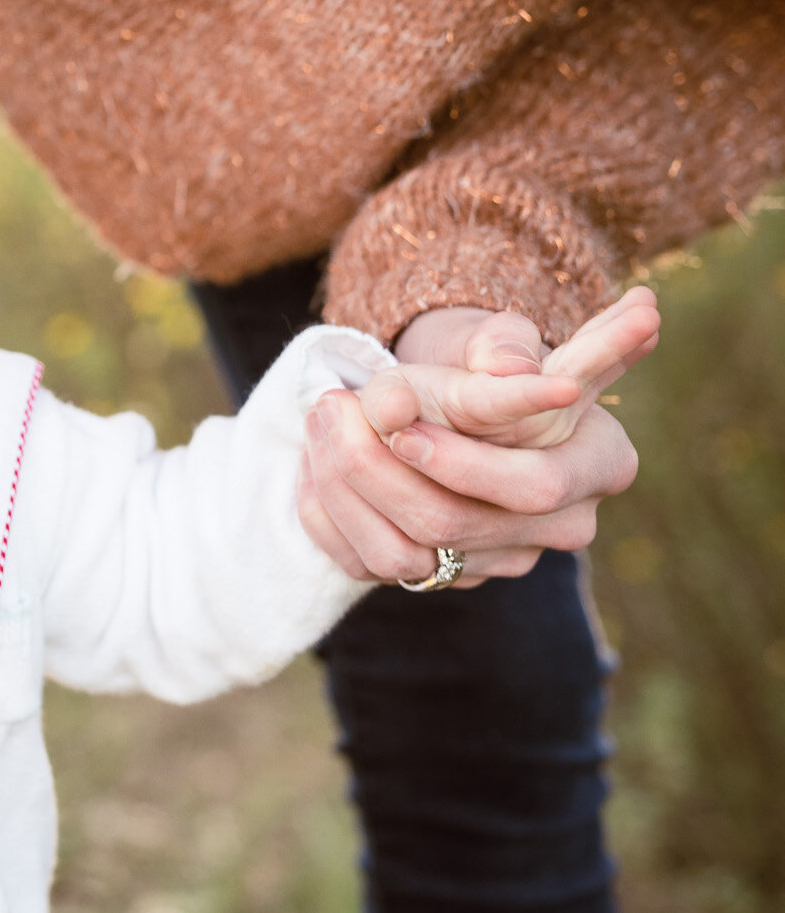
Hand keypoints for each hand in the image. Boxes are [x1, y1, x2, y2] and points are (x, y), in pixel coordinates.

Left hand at [296, 293, 653, 586]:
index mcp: (600, 462)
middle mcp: (561, 524)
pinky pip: (369, 564)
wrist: (456, 398)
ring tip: (317, 422)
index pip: (534, 486)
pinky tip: (312, 465)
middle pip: (456, 524)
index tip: (401, 428)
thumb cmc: (486, 361)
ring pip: (403, 554)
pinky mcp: (446, 576)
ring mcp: (503, 559)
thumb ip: (507, 345)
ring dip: (342, 490)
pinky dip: (329, 516)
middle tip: (330, 408)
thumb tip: (506, 365)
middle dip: (378, 470)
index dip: (463, 465)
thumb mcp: (499, 337)